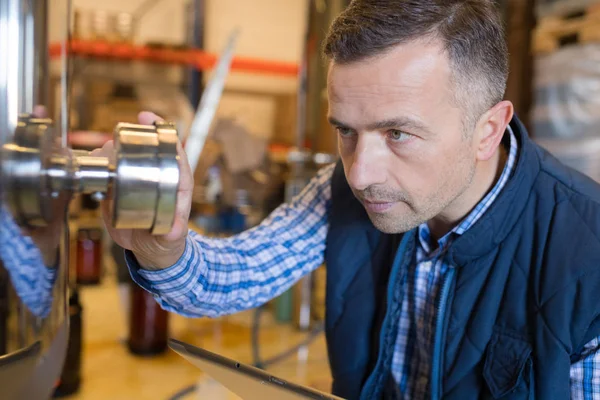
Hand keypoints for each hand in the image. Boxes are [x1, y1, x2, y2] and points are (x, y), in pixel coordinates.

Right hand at [92, 111, 193, 269]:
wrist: (150, 251)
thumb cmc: (168, 241)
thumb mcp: (173, 237)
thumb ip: (174, 232)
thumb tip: (173, 229)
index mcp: (176, 183)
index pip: (173, 151)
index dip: (162, 132)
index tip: (148, 117)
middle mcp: (156, 177)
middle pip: (144, 149)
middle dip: (128, 139)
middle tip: (114, 141)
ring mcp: (136, 182)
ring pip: (123, 157)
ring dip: (110, 151)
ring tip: (101, 154)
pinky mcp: (119, 190)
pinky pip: (108, 172)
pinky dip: (98, 165)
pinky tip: (91, 164)